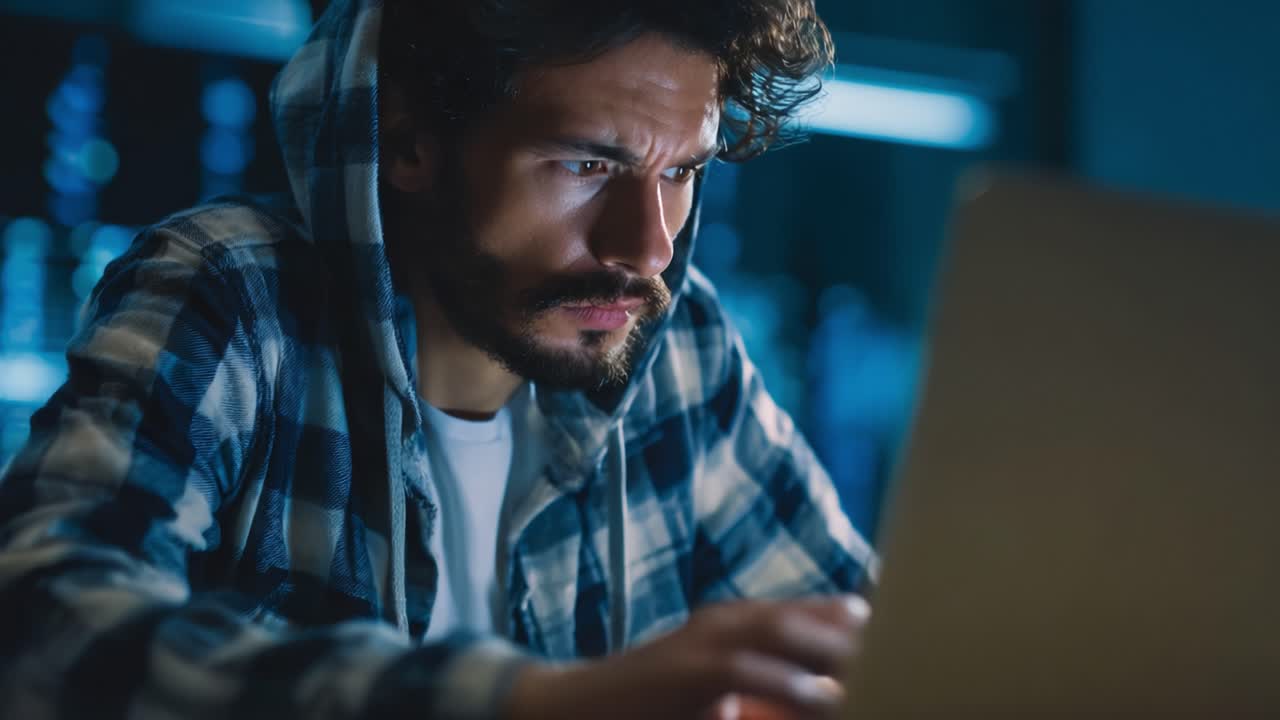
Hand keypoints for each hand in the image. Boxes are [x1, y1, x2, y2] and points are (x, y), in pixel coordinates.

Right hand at [502, 595, 869, 719]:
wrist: (578, 706)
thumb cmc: (653, 705)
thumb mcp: (714, 691)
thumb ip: (761, 686)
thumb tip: (817, 692)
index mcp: (733, 622)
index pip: (803, 612)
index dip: (848, 618)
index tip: (900, 626)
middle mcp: (722, 621)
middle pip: (800, 616)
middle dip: (850, 630)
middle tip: (905, 643)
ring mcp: (702, 642)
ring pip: (779, 634)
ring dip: (830, 650)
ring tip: (880, 665)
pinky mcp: (685, 671)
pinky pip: (743, 670)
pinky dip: (784, 681)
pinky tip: (820, 694)